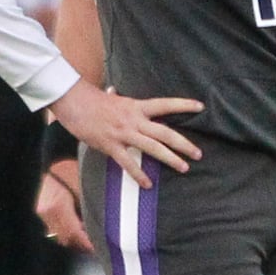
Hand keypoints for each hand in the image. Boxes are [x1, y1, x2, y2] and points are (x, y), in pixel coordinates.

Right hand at [36, 159, 92, 252]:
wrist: (51, 151)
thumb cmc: (69, 162)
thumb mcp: (82, 183)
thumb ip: (89, 204)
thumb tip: (101, 222)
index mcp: (57, 206)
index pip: (74, 234)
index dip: (88, 244)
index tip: (100, 247)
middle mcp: (46, 212)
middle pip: (65, 238)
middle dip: (82, 244)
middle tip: (98, 244)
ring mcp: (41, 210)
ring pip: (59, 234)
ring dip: (74, 237)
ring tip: (90, 235)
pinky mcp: (40, 207)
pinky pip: (54, 225)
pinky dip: (66, 228)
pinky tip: (78, 223)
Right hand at [49, 79, 202, 188]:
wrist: (75, 104)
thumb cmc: (92, 100)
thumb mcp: (110, 97)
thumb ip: (116, 96)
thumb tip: (113, 90)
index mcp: (137, 106)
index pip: (166, 104)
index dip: (184, 105)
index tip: (200, 107)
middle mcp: (134, 120)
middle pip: (165, 132)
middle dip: (183, 144)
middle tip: (198, 153)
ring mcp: (124, 133)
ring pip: (153, 148)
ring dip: (170, 159)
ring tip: (184, 168)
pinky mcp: (112, 145)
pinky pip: (128, 163)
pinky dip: (139, 174)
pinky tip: (147, 184)